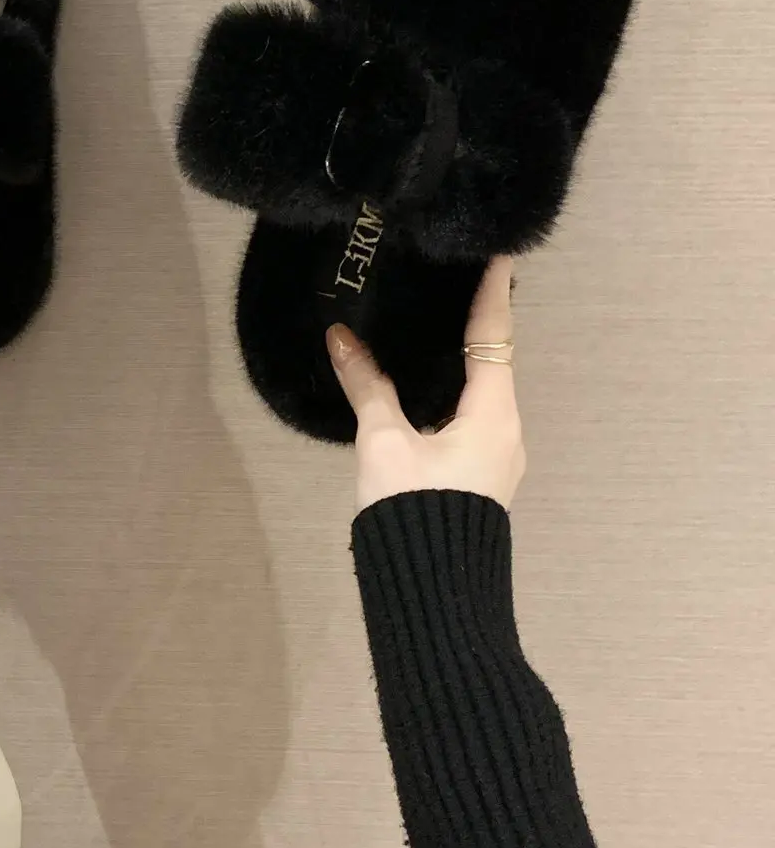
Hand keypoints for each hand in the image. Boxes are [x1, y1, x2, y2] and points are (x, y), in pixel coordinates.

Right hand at [326, 256, 524, 512]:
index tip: (500, 254)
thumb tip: (341, 338)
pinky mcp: (480, 476)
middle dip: (481, 321)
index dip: (493, 293)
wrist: (434, 593)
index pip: (494, 337)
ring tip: (443, 322)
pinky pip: (474, 415)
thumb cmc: (414, 508)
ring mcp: (497, 456)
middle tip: (462, 279)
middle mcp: (506, 431)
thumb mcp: (383, 443)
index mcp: (492, 414)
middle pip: (496, 361)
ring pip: (485, 392)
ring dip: (468, 357)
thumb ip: (367, 387)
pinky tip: (432, 384)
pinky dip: (458, 387)